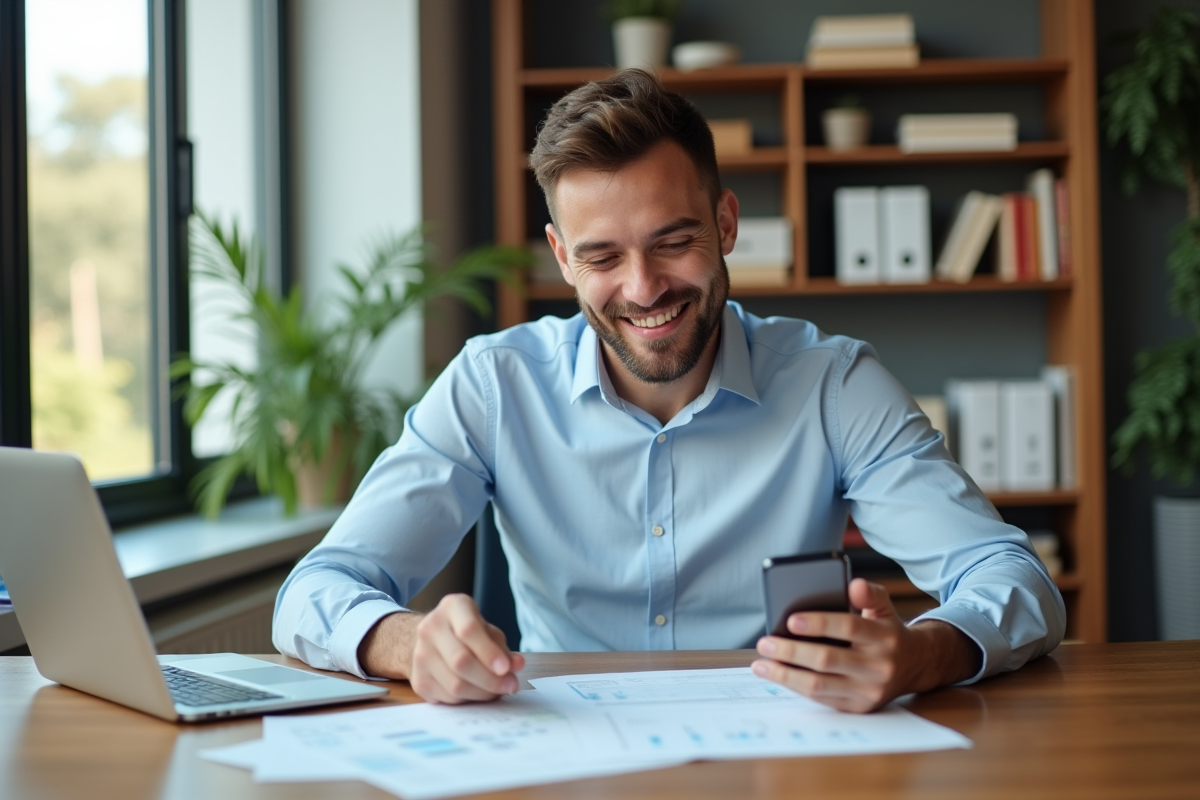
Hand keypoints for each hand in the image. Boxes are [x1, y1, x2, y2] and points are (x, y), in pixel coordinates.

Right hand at [358, 593, 525, 703]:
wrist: (432, 641)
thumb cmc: (467, 632)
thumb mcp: (487, 630)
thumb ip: (502, 648)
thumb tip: (516, 665)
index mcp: (452, 607)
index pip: (469, 630)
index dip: (488, 652)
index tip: (506, 668)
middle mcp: (430, 628)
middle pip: (461, 661)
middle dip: (490, 679)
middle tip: (510, 685)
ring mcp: (420, 655)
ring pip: (455, 685)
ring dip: (482, 693)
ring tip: (497, 691)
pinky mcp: (418, 680)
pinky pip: (448, 698)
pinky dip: (469, 700)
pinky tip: (478, 693)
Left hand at [751, 578, 980, 712]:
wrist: (917, 666)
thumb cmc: (888, 631)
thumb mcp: (884, 607)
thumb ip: (869, 594)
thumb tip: (853, 584)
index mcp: (884, 637)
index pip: (848, 627)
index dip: (819, 623)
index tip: (790, 620)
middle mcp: (879, 667)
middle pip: (827, 659)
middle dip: (791, 651)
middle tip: (765, 643)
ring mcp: (869, 691)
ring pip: (820, 685)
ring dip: (786, 675)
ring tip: (762, 664)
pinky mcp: (859, 707)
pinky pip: (821, 699)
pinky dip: (796, 687)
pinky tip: (779, 675)